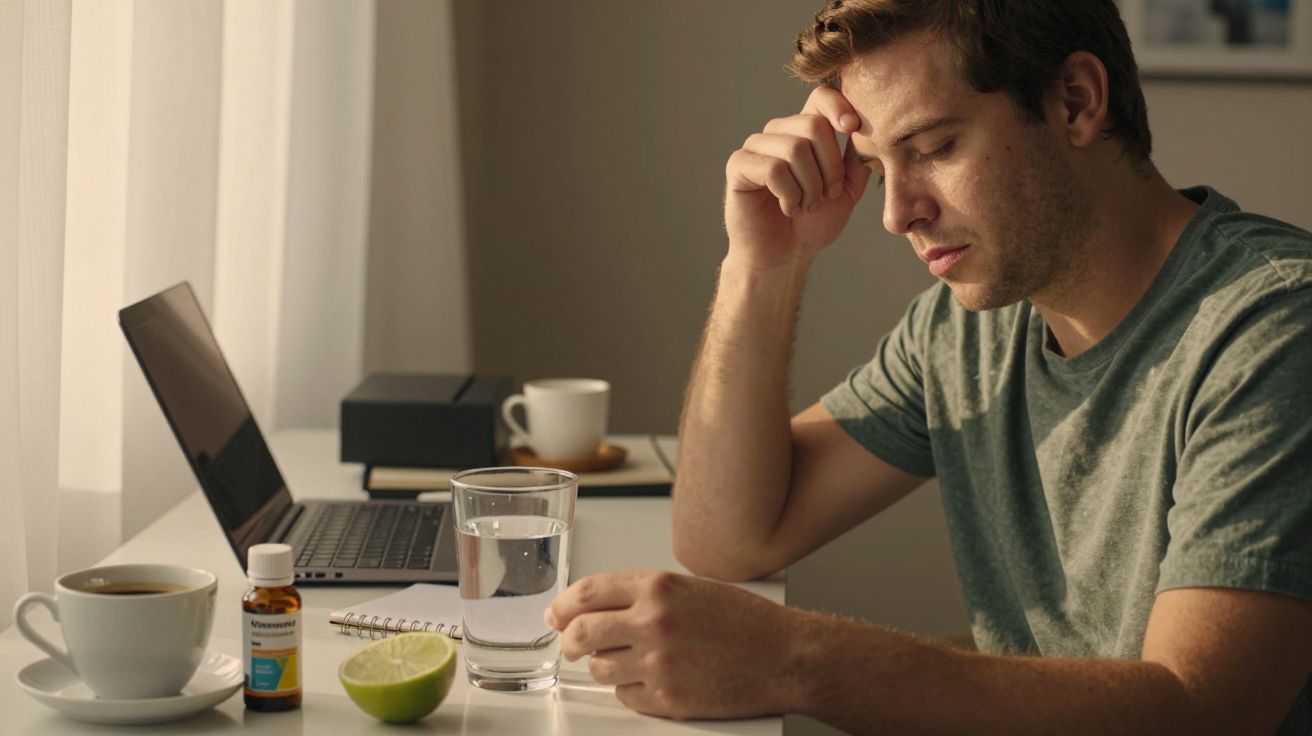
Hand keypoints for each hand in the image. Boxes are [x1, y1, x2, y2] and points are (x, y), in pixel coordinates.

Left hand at [546, 570, 803, 719]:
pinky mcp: (667, 699)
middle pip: (581, 633)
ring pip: (599, 668)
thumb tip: (596, 607)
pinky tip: (649, 679)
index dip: (562, 605)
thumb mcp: (690, 588)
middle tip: (569, 644)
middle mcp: (653, 622)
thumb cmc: (744, 621)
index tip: (555, 614)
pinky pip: (625, 696)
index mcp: (658, 587)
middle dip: (568, 640)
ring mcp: (658, 663)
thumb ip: (643, 595)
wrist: (784, 657)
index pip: (587, 593)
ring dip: (602, 665)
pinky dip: (629, 689)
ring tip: (625, 661)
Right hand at [724, 85, 871, 271]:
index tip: (853, 128)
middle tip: (826, 196)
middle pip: (814, 125)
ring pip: (795, 148)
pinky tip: (787, 208)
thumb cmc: (812, 224)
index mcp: (805, 132)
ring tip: (806, 206)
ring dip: (810, 186)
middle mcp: (779, 133)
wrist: (784, 257)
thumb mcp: (846, 190)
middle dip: (830, 167)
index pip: (821, 97)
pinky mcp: (739, 165)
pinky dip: (789, 194)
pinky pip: (773, 168)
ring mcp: (756, 147)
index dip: (840, 105)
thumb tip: (870, 126)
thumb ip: (856, 159)